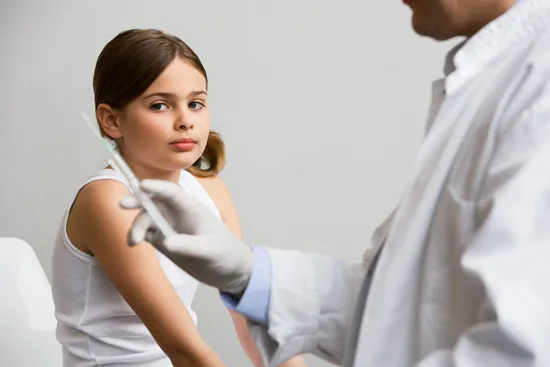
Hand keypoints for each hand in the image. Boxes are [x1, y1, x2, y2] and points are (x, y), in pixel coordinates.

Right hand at [120, 179, 252, 295]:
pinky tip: (134, 243)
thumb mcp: (209, 250)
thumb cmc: (225, 253)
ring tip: (133, 242)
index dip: (157, 187)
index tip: (141, 186)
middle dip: (138, 201)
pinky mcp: (164, 241)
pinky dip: (139, 235)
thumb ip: (188, 245)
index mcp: (191, 209)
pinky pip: (147, 233)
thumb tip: (165, 243)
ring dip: (137, 225)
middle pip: (154, 202)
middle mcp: (178, 214)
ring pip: (147, 219)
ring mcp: (170, 227)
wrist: (229, 270)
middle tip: (123, 205)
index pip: (172, 193)